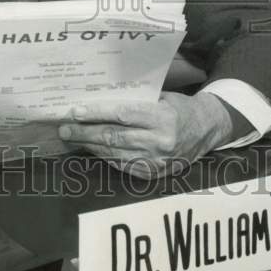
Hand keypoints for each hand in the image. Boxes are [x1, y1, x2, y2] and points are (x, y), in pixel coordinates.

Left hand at [57, 92, 233, 176]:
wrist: (205, 130)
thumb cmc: (179, 107)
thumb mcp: (162, 96)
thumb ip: (136, 99)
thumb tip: (99, 97)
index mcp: (162, 117)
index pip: (122, 115)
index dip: (97, 114)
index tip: (75, 111)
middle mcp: (159, 141)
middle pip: (114, 137)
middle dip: (85, 133)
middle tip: (64, 128)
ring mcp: (156, 161)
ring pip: (114, 153)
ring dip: (90, 146)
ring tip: (72, 138)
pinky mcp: (153, 174)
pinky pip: (122, 165)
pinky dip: (104, 157)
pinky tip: (91, 149)